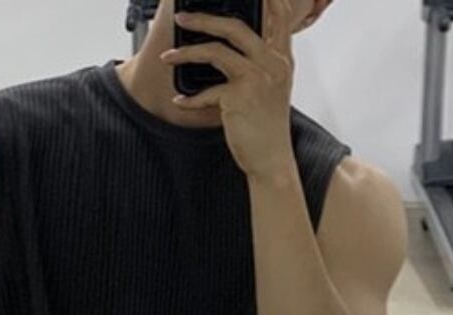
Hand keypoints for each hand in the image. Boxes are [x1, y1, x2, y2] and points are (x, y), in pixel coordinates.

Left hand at [163, 0, 299, 181]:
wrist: (271, 160)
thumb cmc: (267, 127)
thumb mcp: (271, 89)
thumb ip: (259, 63)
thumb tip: (227, 46)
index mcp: (282, 58)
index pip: (277, 15)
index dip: (265, 0)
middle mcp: (273, 63)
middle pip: (235, 26)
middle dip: (203, 19)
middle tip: (181, 18)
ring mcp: (257, 79)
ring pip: (216, 51)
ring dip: (187, 52)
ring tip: (170, 56)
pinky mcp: (240, 98)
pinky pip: (206, 91)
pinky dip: (190, 98)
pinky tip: (180, 102)